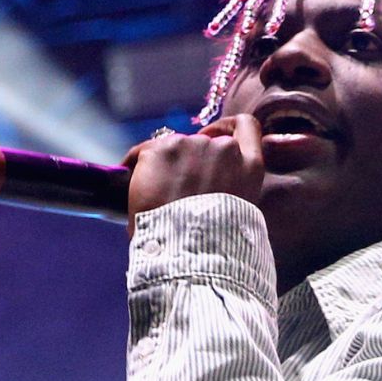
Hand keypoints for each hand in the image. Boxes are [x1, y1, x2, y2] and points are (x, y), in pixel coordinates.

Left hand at [122, 114, 263, 235]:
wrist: (189, 254)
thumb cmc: (215, 245)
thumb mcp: (240, 213)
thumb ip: (232, 187)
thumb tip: (211, 183)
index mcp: (250, 166)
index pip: (246, 126)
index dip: (226, 127)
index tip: (213, 135)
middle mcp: (224, 149)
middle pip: (203, 141)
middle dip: (189, 159)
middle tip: (175, 186)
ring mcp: (192, 145)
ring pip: (174, 146)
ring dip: (165, 164)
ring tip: (154, 194)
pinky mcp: (161, 149)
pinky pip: (144, 151)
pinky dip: (136, 164)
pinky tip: (132, 183)